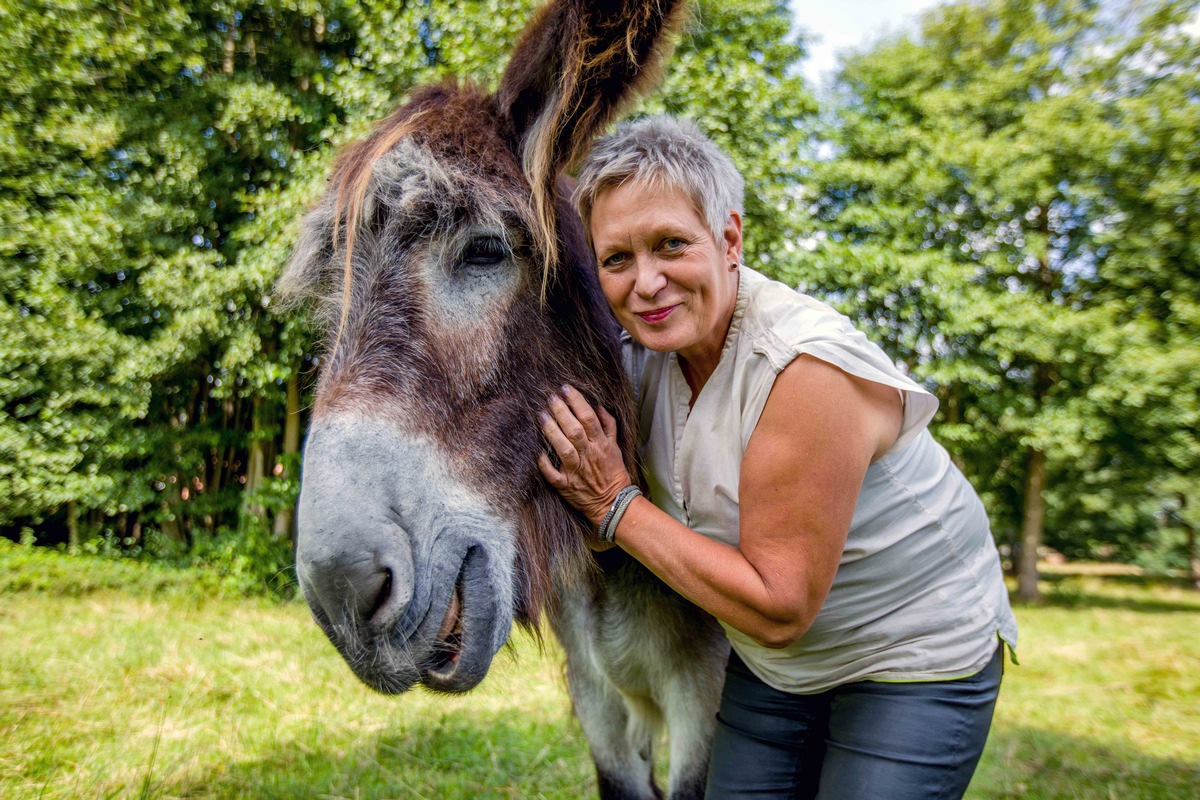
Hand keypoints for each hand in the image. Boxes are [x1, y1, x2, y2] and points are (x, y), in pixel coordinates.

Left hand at [537, 385, 631, 527]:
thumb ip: (608, 425)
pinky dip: (545, 465)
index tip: (566, 389)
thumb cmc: (613, 472)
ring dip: (552, 432)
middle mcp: (588, 456)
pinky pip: (554, 476)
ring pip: (564, 449)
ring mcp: (576, 472)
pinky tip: (537, 453)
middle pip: (575, 430)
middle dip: (562, 412)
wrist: (613, 502)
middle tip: (550, 397)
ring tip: (542, 416)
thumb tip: (598, 406)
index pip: (589, 418)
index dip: (577, 402)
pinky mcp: (566, 486)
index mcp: (601, 444)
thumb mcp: (615, 446)